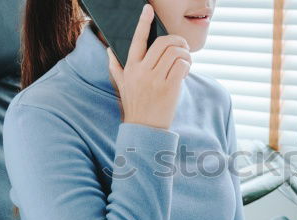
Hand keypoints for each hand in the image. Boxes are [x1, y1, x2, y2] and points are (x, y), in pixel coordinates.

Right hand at [106, 4, 191, 129]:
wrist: (144, 129)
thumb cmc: (135, 106)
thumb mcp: (121, 85)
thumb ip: (116, 67)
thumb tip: (108, 51)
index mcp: (130, 67)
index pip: (137, 40)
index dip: (143, 22)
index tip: (148, 9)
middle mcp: (141, 71)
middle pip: (163, 42)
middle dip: (178, 40)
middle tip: (184, 47)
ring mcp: (155, 79)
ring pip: (175, 52)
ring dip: (186, 54)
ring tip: (185, 62)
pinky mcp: (168, 87)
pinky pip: (182, 65)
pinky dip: (188, 65)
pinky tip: (186, 72)